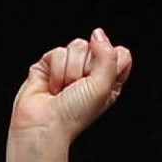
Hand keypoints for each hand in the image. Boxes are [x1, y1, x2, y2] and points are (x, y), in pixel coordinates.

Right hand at [8, 30, 130, 154]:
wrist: (43, 127)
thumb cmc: (73, 115)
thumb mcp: (103, 86)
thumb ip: (108, 55)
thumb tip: (98, 34)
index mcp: (108, 79)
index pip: (119, 53)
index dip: (110, 60)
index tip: (100, 78)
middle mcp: (89, 72)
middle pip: (96, 46)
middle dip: (85, 68)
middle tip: (77, 87)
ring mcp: (68, 67)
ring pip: (76, 46)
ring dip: (69, 71)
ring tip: (63, 89)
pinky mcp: (48, 66)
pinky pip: (56, 52)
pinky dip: (54, 71)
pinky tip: (52, 86)